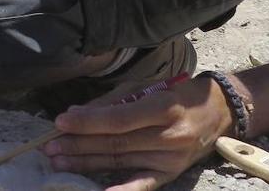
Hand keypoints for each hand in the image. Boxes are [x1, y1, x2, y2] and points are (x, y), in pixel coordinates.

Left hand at [41, 76, 232, 190]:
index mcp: (163, 107)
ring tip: (58, 162)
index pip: (119, 120)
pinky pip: (141, 185)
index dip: (88, 122)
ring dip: (85, 163)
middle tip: (49, 147)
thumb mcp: (148, 88)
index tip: (61, 122)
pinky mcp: (170, 174)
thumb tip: (77, 115)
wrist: (219, 113)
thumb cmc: (177, 95)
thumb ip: (113, 102)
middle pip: (116, 144)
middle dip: (79, 145)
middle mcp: (169, 136)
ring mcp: (170, 159)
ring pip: (120, 162)